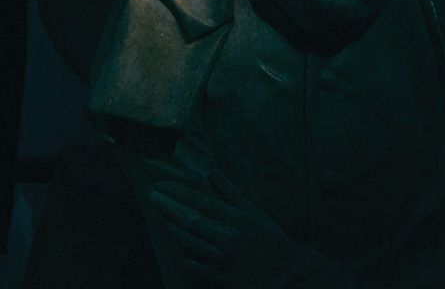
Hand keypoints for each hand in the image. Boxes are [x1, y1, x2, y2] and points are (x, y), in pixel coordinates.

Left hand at [148, 166, 344, 287]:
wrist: (291, 275)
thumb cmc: (271, 239)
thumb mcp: (252, 211)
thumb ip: (227, 190)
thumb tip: (207, 167)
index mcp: (238, 221)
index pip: (201, 202)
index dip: (178, 192)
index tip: (162, 184)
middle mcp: (230, 240)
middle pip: (192, 220)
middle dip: (168, 206)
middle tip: (152, 196)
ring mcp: (225, 261)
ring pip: (190, 242)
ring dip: (171, 227)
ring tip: (160, 215)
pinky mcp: (222, 279)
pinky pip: (195, 267)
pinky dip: (182, 255)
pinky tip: (173, 244)